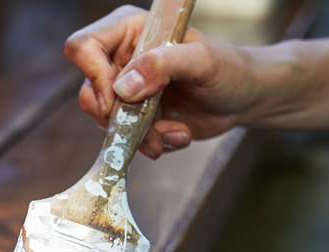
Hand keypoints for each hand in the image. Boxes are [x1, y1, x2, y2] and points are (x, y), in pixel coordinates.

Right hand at [65, 5, 259, 157]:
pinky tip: (177, 134)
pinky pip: (126, 139)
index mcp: (129, 31)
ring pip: (106, 122)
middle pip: (87, 92)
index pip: (84, 46)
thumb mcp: (201, 61)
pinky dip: (151, 144)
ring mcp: (127, 91)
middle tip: (145, 124)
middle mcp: (121, 59)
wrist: (244, 99)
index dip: (93, 74)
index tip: (116, 97)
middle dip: (118, 116)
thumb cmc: (229, 69)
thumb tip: (124, 87)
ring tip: (174, 131)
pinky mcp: (135, 118)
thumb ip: (162, 65)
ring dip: (140, 135)